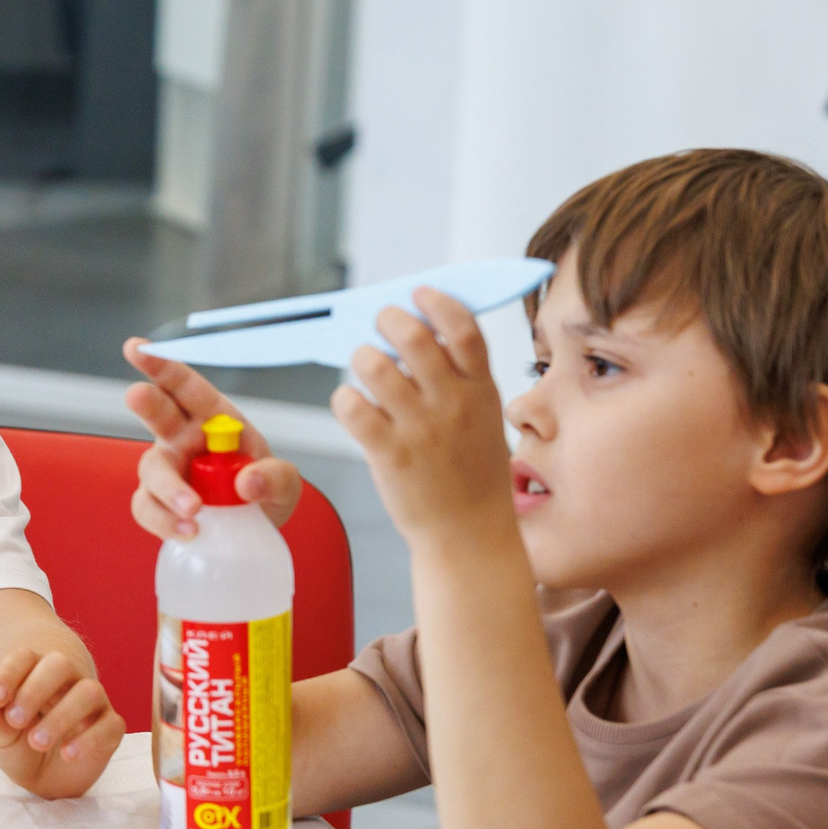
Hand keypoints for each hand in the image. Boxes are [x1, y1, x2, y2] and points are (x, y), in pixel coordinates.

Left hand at [0, 649, 126, 770]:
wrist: (46, 780)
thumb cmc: (21, 749)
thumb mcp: (1, 739)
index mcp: (34, 673)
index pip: (24, 658)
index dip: (8, 673)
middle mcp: (67, 680)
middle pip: (59, 664)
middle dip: (35, 690)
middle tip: (15, 720)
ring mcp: (92, 702)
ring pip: (88, 691)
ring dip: (61, 716)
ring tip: (37, 742)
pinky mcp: (111, 727)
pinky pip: (111, 724)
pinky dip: (90, 739)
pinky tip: (68, 753)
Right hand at [121, 340, 302, 538]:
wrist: (252, 532)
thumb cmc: (263, 493)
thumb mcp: (285, 484)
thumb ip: (275, 478)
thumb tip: (246, 482)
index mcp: (213, 419)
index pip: (186, 387)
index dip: (162, 365)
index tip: (138, 347)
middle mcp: (182, 439)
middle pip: (157, 414)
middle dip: (146, 401)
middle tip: (137, 394)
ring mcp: (168, 470)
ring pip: (151, 469)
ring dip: (167, 487)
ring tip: (193, 509)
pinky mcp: (158, 503)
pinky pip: (147, 507)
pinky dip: (163, 520)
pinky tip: (188, 532)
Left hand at [331, 288, 516, 545]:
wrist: (469, 534)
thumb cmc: (471, 473)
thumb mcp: (483, 417)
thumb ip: (459, 378)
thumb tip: (416, 332)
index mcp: (481, 390)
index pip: (464, 329)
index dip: (437, 303)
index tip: (419, 294)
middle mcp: (452, 404)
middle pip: (413, 337)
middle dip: (388, 319)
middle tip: (380, 325)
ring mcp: (420, 429)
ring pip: (374, 366)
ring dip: (362, 358)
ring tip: (365, 368)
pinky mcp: (389, 454)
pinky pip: (351, 406)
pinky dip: (345, 398)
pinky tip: (353, 406)